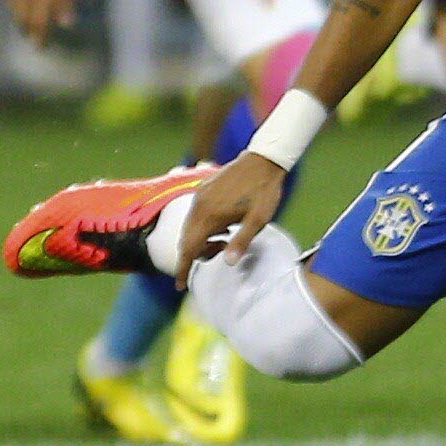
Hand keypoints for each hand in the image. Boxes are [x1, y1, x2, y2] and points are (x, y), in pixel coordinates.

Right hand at [9, 0, 79, 43]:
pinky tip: (22, 9)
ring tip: (27, 27)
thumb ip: (66, 3)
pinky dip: (16, 7)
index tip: (40, 48)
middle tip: (34, 41)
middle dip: (27, 30)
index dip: (38, 36)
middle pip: (22, 17)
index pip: (38, 21)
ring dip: (20, 19)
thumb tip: (66, 24)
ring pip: (14, 8)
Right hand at [175, 153, 285, 286]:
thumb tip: (228, 262)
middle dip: (198, 253)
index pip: (189, 248)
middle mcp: (198, 206)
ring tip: (226, 237)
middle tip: (221, 250)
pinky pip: (195, 214)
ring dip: (202, 239)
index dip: (183, 268)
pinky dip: (202, 226)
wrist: (264, 160)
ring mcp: (199, 196)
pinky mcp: (203, 189)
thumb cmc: (264, 191)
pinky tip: (223, 225)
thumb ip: (242, 241)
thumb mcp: (258, 220)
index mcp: (209, 216)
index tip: (181, 285)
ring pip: (190, 227)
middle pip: (186, 239)